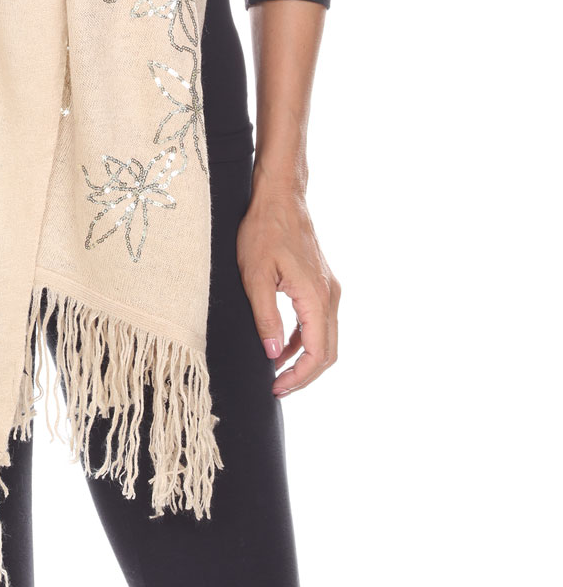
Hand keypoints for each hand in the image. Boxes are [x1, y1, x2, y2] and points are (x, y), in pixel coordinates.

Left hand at [237, 185, 339, 396]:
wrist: (280, 197)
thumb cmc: (264, 231)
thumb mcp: (255, 276)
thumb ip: (266, 317)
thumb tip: (272, 355)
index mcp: (316, 297)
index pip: (318, 353)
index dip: (299, 377)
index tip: (277, 389)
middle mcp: (330, 296)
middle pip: (328, 351)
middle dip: (304, 375)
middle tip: (277, 388)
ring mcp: (328, 289)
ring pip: (325, 338)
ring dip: (303, 358)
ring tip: (275, 372)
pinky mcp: (322, 283)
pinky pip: (319, 321)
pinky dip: (304, 339)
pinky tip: (281, 345)